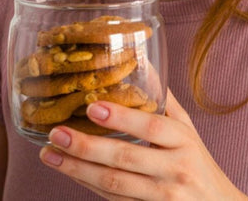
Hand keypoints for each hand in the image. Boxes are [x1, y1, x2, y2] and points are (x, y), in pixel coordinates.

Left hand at [40, 90, 247, 199]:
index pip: (152, 126)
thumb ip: (162, 100)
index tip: (93, 107)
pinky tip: (68, 170)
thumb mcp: (187, 129)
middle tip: (56, 133)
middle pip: (126, 157)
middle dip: (86, 146)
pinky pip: (113, 199)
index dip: (122, 117)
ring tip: (49, 154)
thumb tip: (141, 61)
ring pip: (113, 183)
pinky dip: (87, 184)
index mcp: (184, 141)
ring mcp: (163, 195)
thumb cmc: (198, 163)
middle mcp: (175, 168)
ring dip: (76, 168)